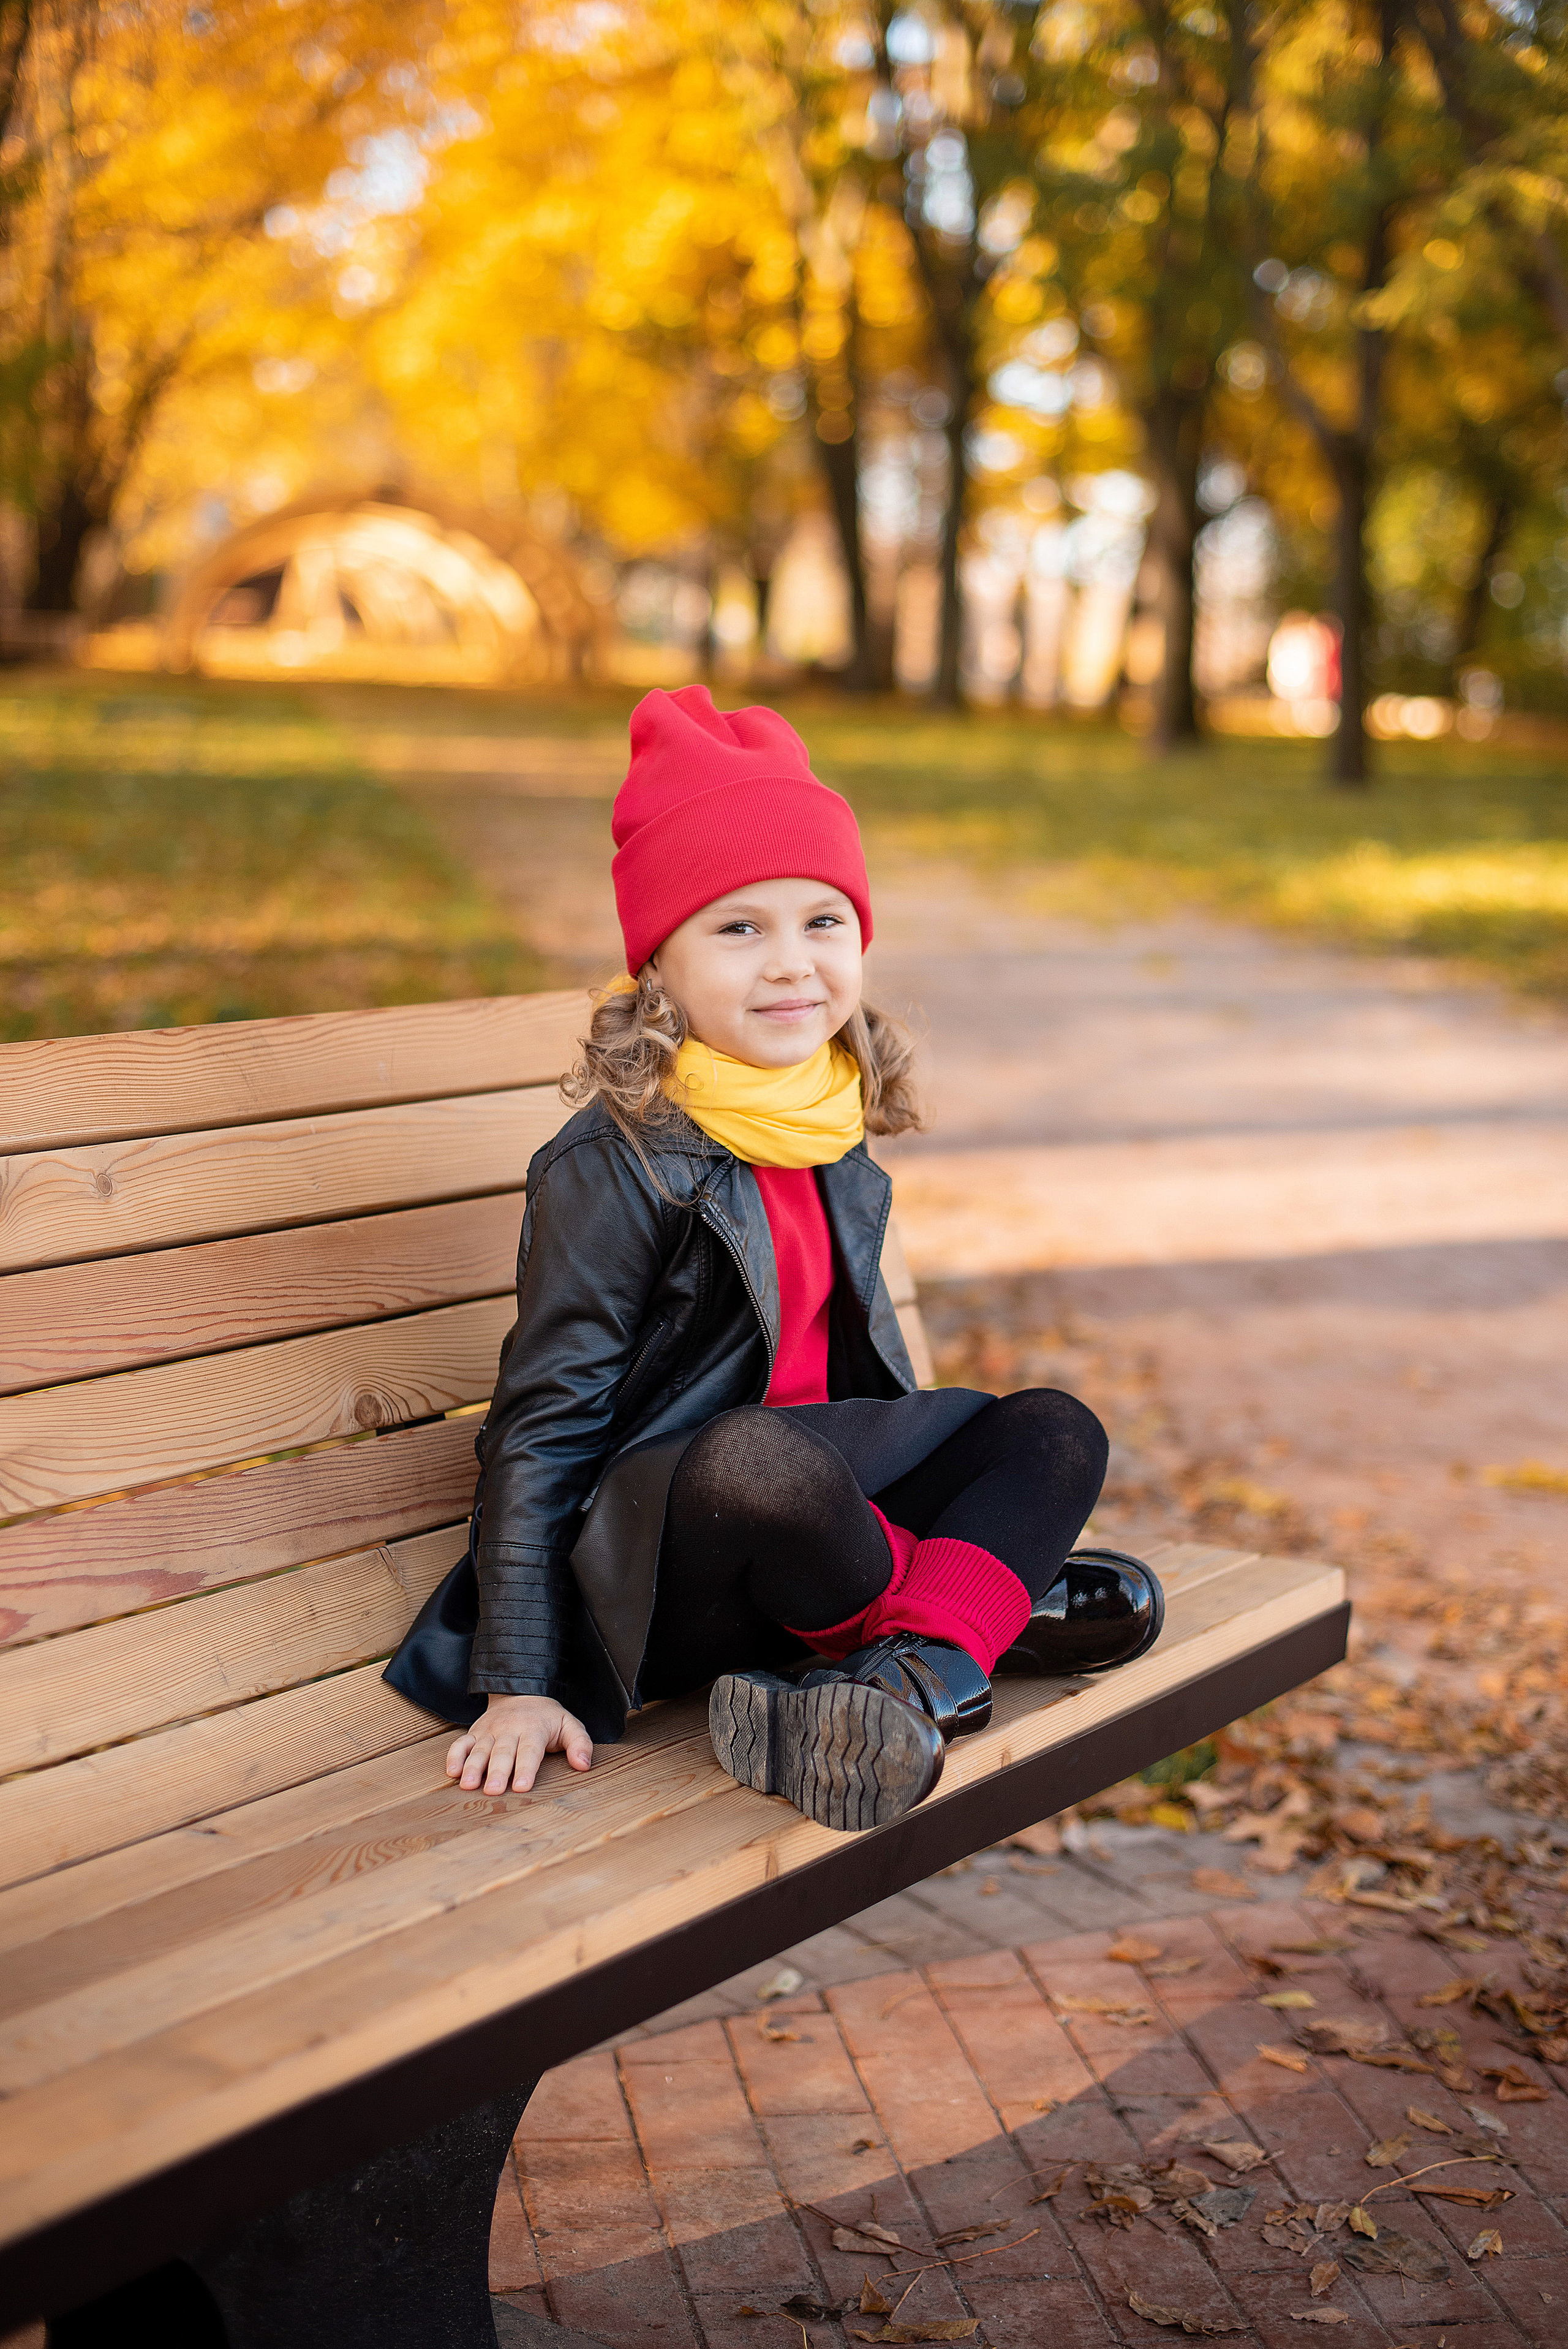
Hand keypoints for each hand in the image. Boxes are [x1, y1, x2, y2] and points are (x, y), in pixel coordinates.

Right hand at [446, 1695, 592, 1793]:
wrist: (520, 1691)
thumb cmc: (547, 1718)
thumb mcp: (569, 1724)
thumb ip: (580, 1744)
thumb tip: (583, 1765)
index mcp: (533, 1729)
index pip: (530, 1750)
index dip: (526, 1768)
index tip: (523, 1786)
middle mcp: (509, 1730)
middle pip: (503, 1753)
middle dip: (498, 1772)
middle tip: (494, 1791)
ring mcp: (489, 1731)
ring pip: (480, 1750)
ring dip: (473, 1767)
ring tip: (468, 1785)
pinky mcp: (474, 1733)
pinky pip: (461, 1743)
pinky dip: (455, 1756)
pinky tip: (452, 1772)